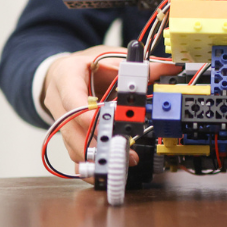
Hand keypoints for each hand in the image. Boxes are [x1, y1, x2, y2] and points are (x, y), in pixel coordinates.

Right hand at [42, 45, 180, 166]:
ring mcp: (60, 121)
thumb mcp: (109, 59)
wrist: (60, 73)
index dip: (87, 115)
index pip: (73, 98)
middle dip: (99, 142)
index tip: (105, 125)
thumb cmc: (85, 66)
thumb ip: (137, 67)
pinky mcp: (67, 135)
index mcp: (66, 77)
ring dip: (99, 156)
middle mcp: (59, 101)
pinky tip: (110, 166)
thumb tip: (168, 68)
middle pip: (72, 128)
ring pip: (73, 145)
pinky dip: (93, 162)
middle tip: (123, 150)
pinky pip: (75, 154)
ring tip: (124, 161)